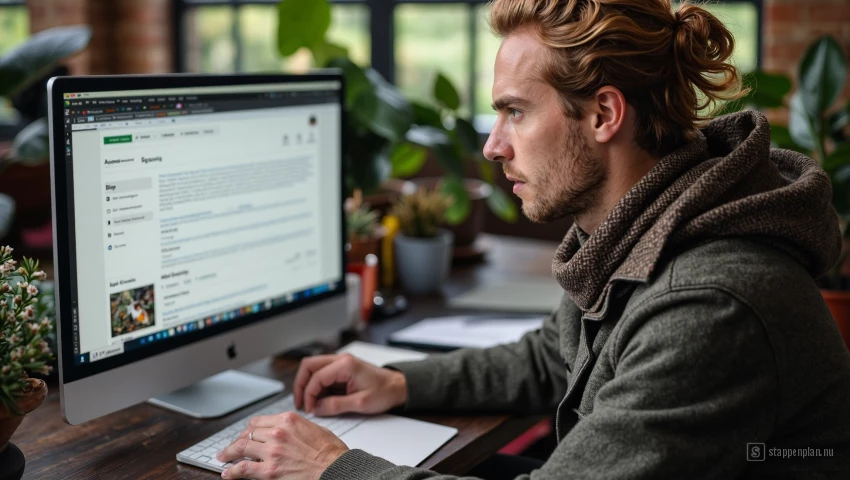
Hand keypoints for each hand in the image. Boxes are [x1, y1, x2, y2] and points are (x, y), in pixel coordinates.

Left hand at [217, 411, 347, 479]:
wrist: (336, 469)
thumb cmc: (331, 452)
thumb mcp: (315, 428)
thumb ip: (297, 427)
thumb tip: (288, 431)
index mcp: (289, 420)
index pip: (259, 421)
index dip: (249, 429)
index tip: (246, 434)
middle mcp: (277, 432)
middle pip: (248, 433)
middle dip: (238, 440)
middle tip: (232, 446)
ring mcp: (272, 451)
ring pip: (241, 447)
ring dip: (229, 453)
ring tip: (223, 457)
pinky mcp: (270, 471)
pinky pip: (243, 468)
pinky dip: (232, 471)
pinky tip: (227, 473)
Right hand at [293, 353, 407, 415]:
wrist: (398, 386)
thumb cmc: (384, 392)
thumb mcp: (360, 403)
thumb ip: (336, 405)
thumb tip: (316, 409)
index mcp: (345, 365)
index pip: (316, 377)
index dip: (309, 394)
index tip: (310, 409)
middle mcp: (341, 359)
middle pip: (308, 365)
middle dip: (301, 384)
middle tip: (300, 403)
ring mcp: (340, 362)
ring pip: (313, 367)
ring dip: (307, 384)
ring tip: (307, 402)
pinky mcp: (341, 369)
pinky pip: (322, 373)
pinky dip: (316, 385)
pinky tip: (318, 399)